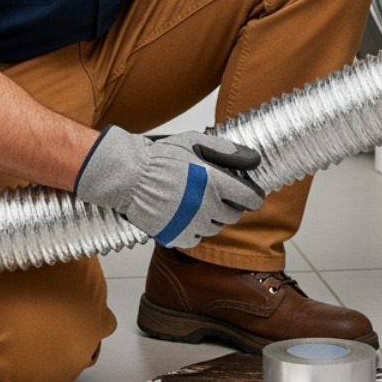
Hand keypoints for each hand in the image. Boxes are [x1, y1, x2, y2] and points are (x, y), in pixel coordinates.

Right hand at [73, 126, 264, 248]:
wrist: (129, 177)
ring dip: (211, 217)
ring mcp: (192, 225)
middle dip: (229, 204)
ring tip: (194, 201)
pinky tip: (183, 214)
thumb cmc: (161, 158)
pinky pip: (196, 238)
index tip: (248, 194)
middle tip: (214, 193)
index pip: (251, 200)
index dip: (252, 196)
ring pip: (215, 228)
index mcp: (215, 183)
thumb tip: (253, 160)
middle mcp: (207, 208)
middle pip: (233, 215)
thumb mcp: (195, 142)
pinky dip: (193, 228)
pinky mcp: (177, 237)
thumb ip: (227, 151)